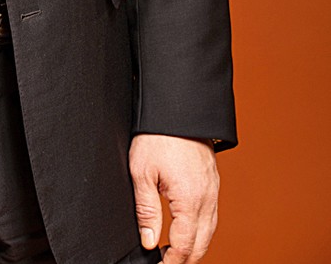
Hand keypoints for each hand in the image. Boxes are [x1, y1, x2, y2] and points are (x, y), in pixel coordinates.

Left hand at [129, 134, 218, 263]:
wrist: (178, 107)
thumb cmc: (158, 135)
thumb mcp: (142, 173)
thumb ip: (146, 211)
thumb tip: (149, 242)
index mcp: (190, 200)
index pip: (184, 246)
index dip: (172, 262)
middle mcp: (207, 198)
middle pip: (201, 244)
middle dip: (185, 259)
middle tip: (166, 262)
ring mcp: (213, 190)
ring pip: (209, 231)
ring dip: (194, 245)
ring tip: (174, 252)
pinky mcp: (213, 181)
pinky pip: (212, 214)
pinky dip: (201, 229)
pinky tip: (188, 228)